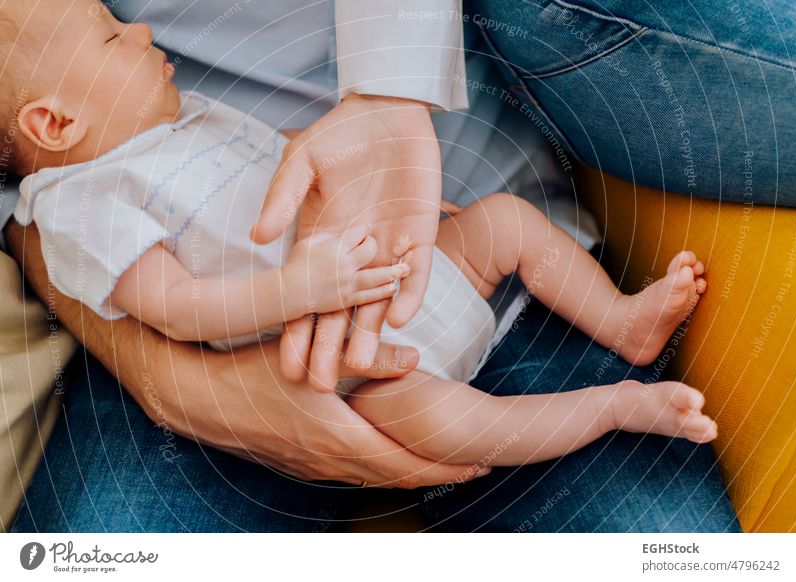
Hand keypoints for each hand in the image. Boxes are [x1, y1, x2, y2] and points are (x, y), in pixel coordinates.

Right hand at [5, 221, 490, 488]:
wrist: (197, 396)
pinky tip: (386, 458)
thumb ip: (363, 358)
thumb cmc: (252, 372)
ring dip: (409, 472)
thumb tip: (414, 358)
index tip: (478, 465)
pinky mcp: (299, 461)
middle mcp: (329, 459)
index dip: (443, 466)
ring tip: (439, 466)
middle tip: (473, 469)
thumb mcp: (309, 359)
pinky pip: (351, 471)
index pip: (404, 462)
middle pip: (395, 476)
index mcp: (338, 436)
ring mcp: (312, 465)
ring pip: (373, 477)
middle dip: (437, 474)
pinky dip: (380, 469)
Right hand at [254, 94, 441, 387]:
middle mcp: (355, 256)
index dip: (297, 329)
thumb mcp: (301, 162)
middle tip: (321, 385)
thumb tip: (259, 237)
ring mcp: (389, 249)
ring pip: (380, 301)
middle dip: (330, 346)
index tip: (285, 363)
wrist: (387, 112)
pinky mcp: (420, 236)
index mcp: (323, 243)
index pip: (307, 296)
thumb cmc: (339, 133)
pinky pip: (418, 273)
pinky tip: (401, 318)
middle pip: (341, 312)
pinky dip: (410, 294)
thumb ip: (282, 198)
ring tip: (361, 364)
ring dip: (370, 332)